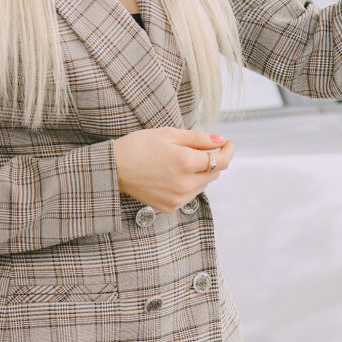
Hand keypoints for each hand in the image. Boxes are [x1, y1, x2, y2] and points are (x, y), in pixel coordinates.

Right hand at [113, 127, 231, 213]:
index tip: (227, 143)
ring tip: (181, 161)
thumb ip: (198, 138)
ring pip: (203, 184)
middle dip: (213, 159)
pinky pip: (190, 195)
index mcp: (186, 163)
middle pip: (215, 173)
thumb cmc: (139, 146)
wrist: (114, 168)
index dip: (228, 150)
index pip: (221, 160)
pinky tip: (174, 174)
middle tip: (201, 148)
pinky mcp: (170, 206)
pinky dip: (189, 184)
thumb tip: (220, 140)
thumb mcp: (169, 134)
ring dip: (201, 173)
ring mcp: (178, 198)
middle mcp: (185, 184)